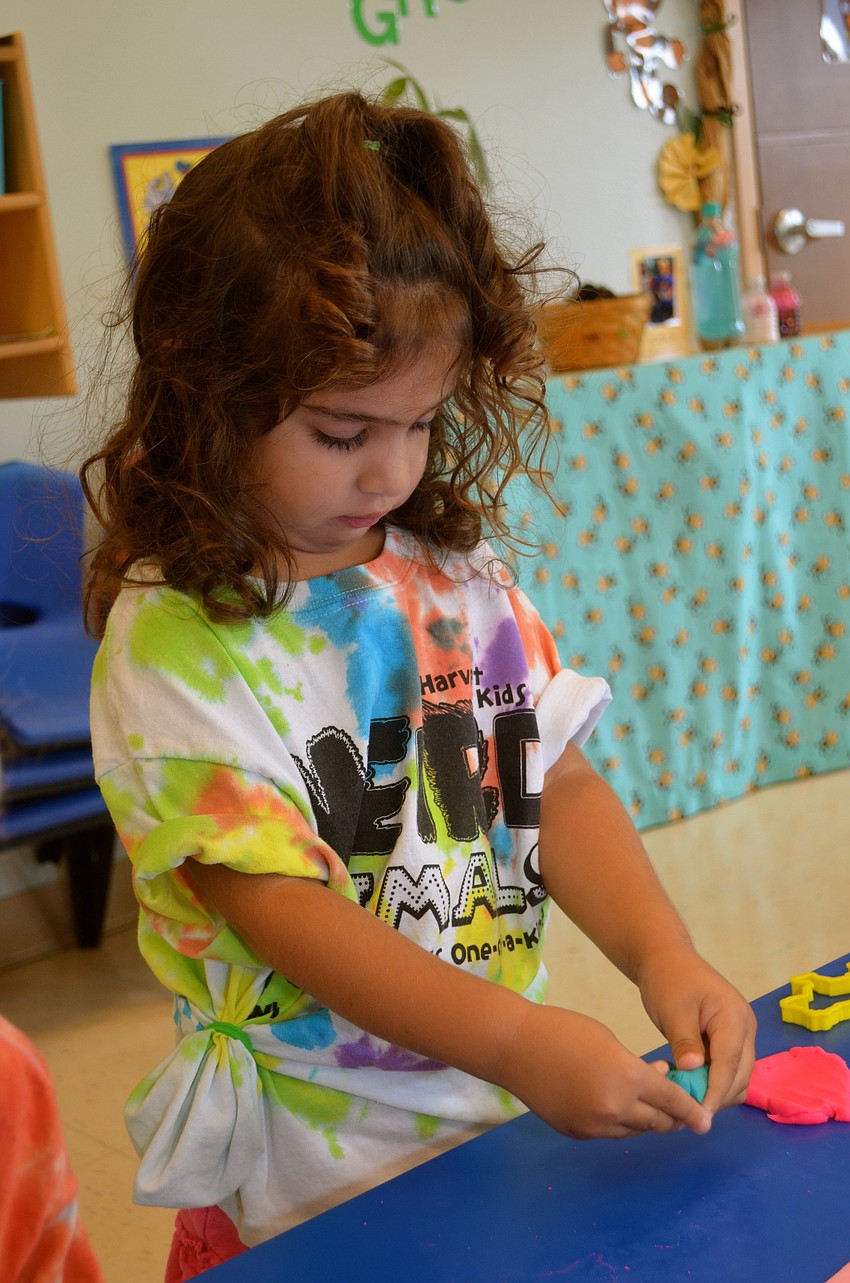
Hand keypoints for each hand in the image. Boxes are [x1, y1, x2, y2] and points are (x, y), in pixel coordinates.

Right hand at [502, 1003, 712, 1139]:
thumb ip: (637, 1066)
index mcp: (626, 1078)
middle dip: (673, 1117)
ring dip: (645, 1119)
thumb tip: (659, 1082)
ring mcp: (593, 1126)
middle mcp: (614, 1109)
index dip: (692, 1111)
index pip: (672, 1101)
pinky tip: (613, 1101)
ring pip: (634, 1131)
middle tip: (679, 1106)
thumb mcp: (609, 1040)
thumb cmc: (563, 1030)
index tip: (706, 1120)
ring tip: (645, 1099)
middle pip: (658, 1123)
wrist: (514, 1046)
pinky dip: (618, 1121)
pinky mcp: (576, 1133)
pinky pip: (609, 1132)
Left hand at [637, 945, 756, 1117]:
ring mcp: (741, 1034)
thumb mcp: (673, 1010)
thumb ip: (684, 1041)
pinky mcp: (731, 1040)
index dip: (715, 1092)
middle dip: (717, 1096)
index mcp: (734, 1016)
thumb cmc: (668, 980)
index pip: (730, 1064)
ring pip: (737, 1077)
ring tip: (686, 1097)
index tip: (700, 1115)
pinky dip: (713, 1081)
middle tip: (687, 1111)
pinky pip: (729, 1069)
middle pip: (739, 1075)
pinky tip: (690, 1083)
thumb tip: (692, 1070)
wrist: (667, 959)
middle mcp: (745, 1028)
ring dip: (716, 1091)